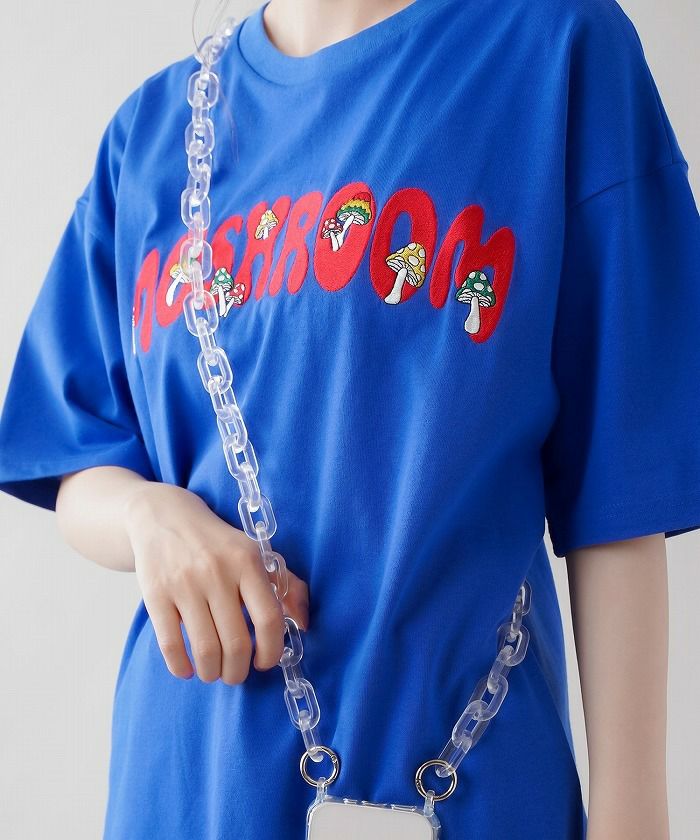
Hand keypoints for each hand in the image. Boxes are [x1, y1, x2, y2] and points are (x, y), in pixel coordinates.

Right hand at [123, 481, 308, 684]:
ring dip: (212, 672)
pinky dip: (180, 666)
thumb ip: (286, 585)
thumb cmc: (217, 542)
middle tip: (236, 673)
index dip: (271, 650)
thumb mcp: (254, 553)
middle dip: (238, 671)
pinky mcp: (156, 594)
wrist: (164, 517)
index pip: (268, 618)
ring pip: (205, 649)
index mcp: (247, 562)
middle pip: (236, 643)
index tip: (265, 662)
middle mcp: (217, 573)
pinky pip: (170, 644)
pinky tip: (186, 669)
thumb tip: (304, 624)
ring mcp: (184, 584)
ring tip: (214, 672)